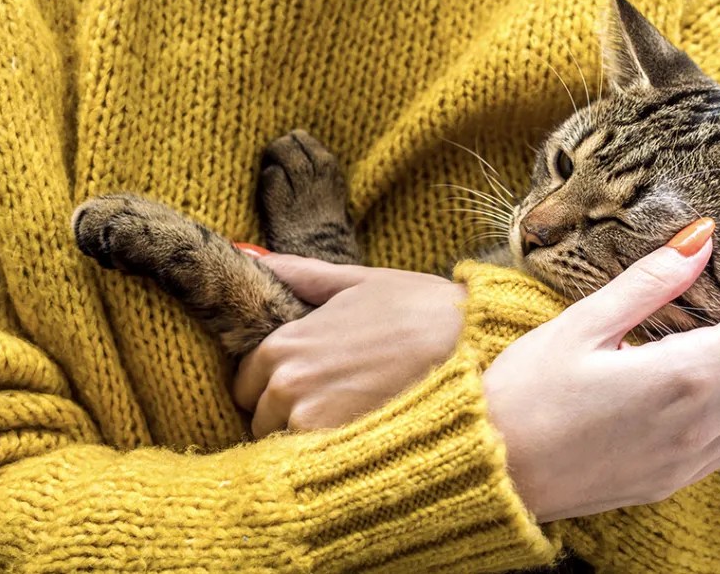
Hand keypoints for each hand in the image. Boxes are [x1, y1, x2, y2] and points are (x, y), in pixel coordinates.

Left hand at [232, 254, 465, 437]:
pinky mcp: (339, 449)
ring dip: (306, 436)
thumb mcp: (357, 281)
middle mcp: (287, 384)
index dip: (271, 383)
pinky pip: (312, 464)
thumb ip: (300, 275)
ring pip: (284, 443)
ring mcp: (310, 420)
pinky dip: (328, 456)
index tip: (303, 383)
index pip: (246, 381)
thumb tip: (251, 256)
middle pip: (261, 416)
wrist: (473, 346)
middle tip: (331, 401)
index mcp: (284, 344)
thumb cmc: (418, 309)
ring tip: (349, 418)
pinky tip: (359, 437)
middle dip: (285, 412)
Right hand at [483, 223, 719, 522]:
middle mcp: (704, 423)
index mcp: (685, 376)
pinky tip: (687, 380)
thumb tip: (701, 240)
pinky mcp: (675, 480)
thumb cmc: (525, 393)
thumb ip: (649, 282)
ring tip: (710, 331)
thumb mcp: (581, 324)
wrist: (492, 471)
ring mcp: (693, 459)